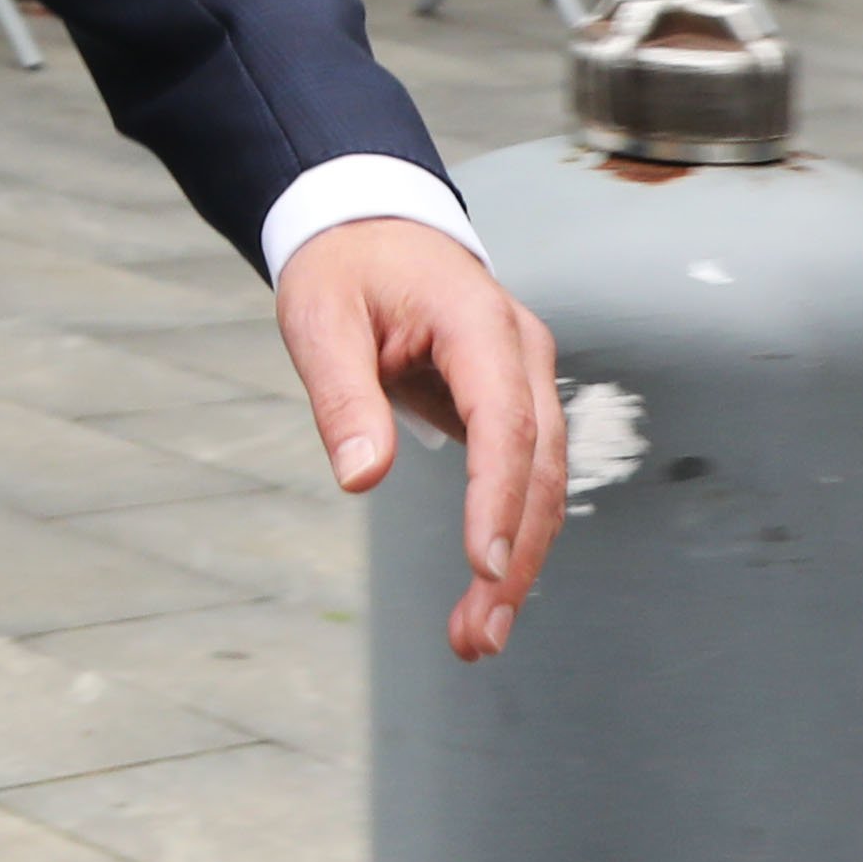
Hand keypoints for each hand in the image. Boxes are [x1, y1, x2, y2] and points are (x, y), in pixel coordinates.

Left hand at [280, 216, 564, 660]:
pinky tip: (488, 588)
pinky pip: (526, 474)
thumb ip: (343, 397)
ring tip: (478, 634)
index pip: (504, 419)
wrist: (369, 226)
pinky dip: (512, 532)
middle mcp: (522, 351)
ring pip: (544, 482)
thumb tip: (361, 479)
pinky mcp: (515, 401)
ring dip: (519, 560)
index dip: (498, 496)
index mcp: (478, 321)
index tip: (484, 565)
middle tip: (477, 635)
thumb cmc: (343, 268)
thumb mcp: (319, 319)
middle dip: (516, 557)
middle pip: (538, 467)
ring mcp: (527, 376)